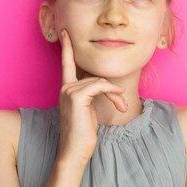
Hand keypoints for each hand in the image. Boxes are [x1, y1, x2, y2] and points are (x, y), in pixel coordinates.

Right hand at [57, 28, 127, 164]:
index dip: (67, 47)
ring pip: (100, 81)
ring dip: (115, 94)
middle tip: (122, 105)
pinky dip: (113, 92)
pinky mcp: (76, 97)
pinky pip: (100, 86)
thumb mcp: (89, 110)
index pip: (66, 64)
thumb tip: (106, 86)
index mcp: (67, 90)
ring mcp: (69, 91)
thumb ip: (92, 94)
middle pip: (95, 75)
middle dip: (112, 89)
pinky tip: (119, 104)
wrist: (74, 153)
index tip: (65, 33)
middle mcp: (65, 88)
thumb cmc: (83, 135)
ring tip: (121, 108)